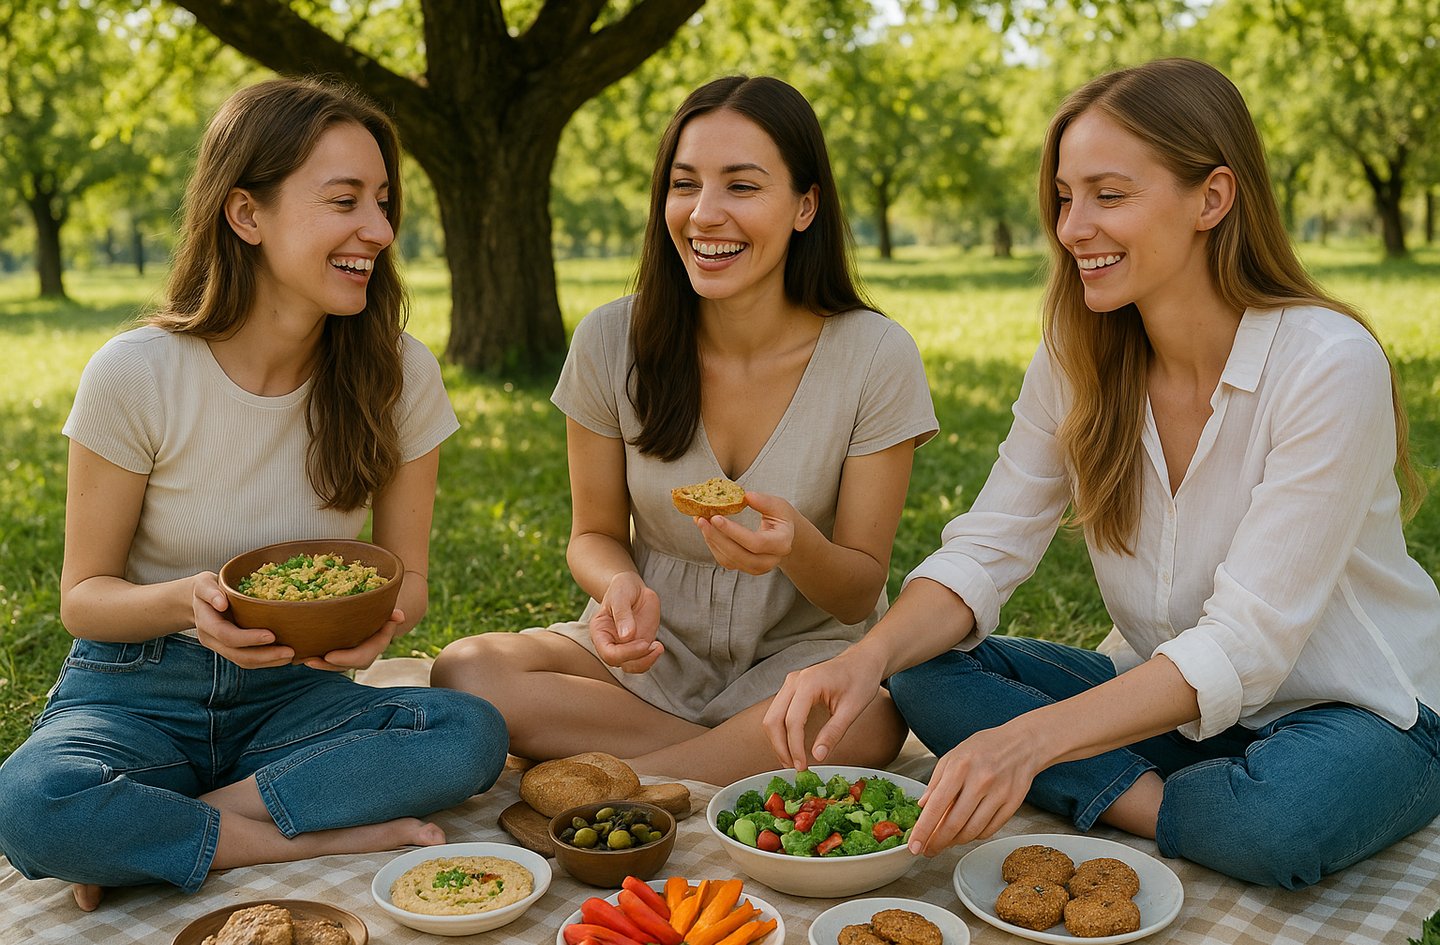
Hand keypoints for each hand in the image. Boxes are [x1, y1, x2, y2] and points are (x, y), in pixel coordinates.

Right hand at [191, 571, 294, 668]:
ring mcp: (220, 647)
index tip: (271, 635)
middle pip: (237, 654)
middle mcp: (212, 639)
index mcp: (206, 622)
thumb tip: (221, 602)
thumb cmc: (206, 589)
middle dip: (264, 656)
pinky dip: (266, 661)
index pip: (226, 634)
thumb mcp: (204, 583)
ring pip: (243, 661)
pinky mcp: (231, 650)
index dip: (248, 638)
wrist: (198, 601)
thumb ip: (210, 591)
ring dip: (268, 662)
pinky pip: (247, 660)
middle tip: (289, 651)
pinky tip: (283, 657)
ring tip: (290, 655)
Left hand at [301, 609, 403, 671]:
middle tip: (310, 661)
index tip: (329, 656)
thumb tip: (399, 616)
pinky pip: (329, 659)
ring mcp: (351, 656)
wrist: (380, 616)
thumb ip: (392, 616)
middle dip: (327, 665)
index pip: (361, 657)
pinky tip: (302, 654)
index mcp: (376, 646)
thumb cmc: (383, 612)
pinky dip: (317, 658)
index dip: (345, 659)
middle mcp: (363, 656)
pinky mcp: (340, 653)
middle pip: (344, 665)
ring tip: (303, 660)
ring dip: (319, 664)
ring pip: (334, 665)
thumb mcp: (388, 613)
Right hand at [591, 572, 662, 672]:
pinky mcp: (639, 645)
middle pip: (619, 663)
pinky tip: (658, 646)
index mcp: (599, 632)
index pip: (607, 653)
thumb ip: (622, 614)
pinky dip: (652, 658)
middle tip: (652, 644)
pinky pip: (644, 660)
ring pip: (632, 666)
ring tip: (658, 647)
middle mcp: (610, 643)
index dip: (625, 653)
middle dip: (637, 658)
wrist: (632, 588)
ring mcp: (625, 646)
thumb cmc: (622, 589)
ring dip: (646, 661)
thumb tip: (626, 637)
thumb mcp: (620, 596)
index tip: (643, 643)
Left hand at [695, 490, 795, 574]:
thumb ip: (764, 501)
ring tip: (701, 522)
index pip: (756, 542)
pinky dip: (714, 545)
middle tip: (702, 520)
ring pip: (730, 560)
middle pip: (739, 555)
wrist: (785, 534)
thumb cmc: (781, 518)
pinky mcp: (745, 568)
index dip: (734, 532)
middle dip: (717, 537)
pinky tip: (707, 530)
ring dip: (712, 541)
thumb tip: (746, 496)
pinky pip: (726, 561)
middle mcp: (770, 560)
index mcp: (781, 544)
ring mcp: (757, 567)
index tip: (716, 518)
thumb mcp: (778, 505)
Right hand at [762, 646, 884, 769]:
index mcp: (809, 683)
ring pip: (771, 716)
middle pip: (773, 719)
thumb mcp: (852, 709)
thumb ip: (833, 733)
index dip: (794, 747)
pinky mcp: (791, 688)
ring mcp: (790, 683)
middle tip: (793, 767)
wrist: (863, 660)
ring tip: (791, 760)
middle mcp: (794, 681)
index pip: (792, 721)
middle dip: (780, 747)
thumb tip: (817, 757)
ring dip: (777, 740)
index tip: (802, 766)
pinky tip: (791, 745)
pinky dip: (781, 730)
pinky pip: (778, 712)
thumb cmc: (861, 680)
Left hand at [908, 722, 1045, 855]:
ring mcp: (998, 794)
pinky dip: (974, 836)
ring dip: (955, 842)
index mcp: (959, 768)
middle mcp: (979, 782)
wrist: (1022, 744)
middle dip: (937, 843)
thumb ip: (936, 782)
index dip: (923, 830)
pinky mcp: (1012, 804)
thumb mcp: (953, 756)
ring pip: (972, 832)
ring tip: (947, 841)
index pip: (936, 806)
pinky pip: (989, 830)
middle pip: (954, 824)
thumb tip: (922, 806)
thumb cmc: (984, 748)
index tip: (914, 847)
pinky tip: (967, 832)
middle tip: (928, 851)